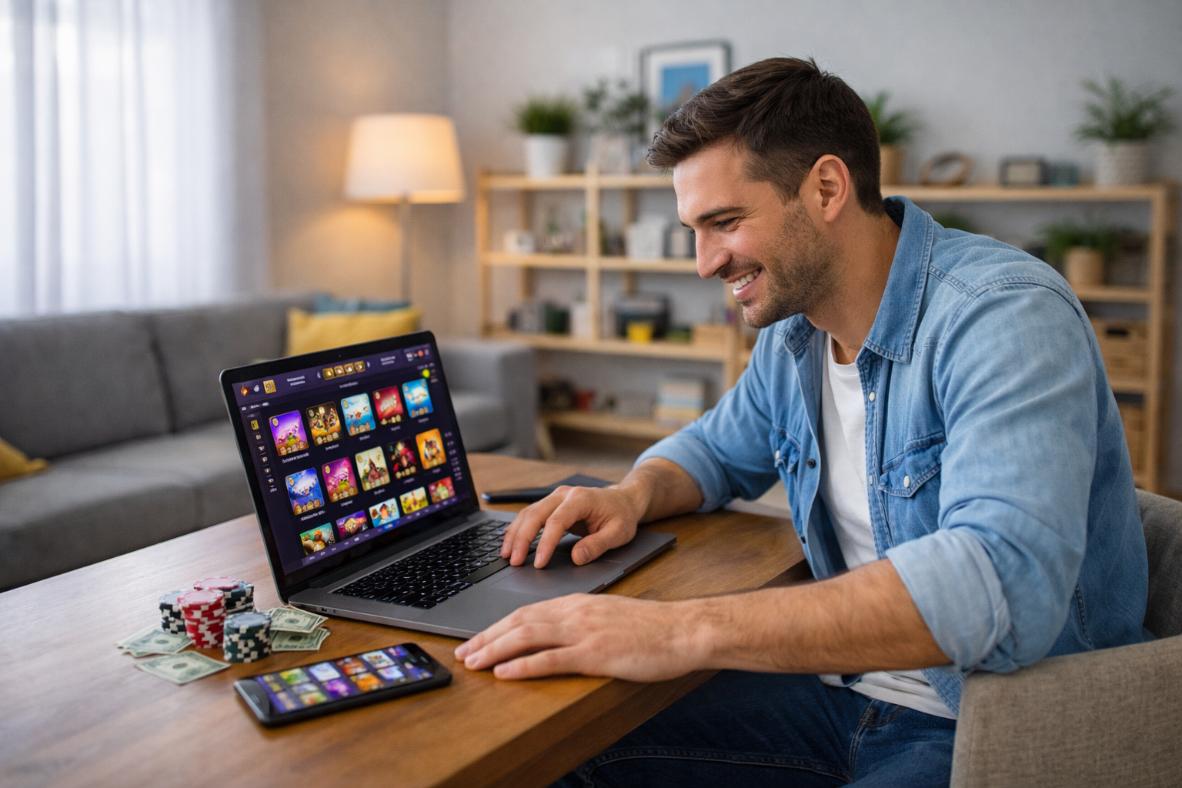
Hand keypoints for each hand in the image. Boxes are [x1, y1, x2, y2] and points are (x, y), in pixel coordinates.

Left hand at [454, 594, 701, 681]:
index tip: (477, 638)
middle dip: (486, 637)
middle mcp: (575, 612)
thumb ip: (582, 623)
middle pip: (519, 621)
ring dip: (495, 650)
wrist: (683, 629)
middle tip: (462, 652)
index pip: (527, 612)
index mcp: (578, 603)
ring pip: (527, 636)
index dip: (497, 626)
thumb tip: (556, 637)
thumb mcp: (609, 618)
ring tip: (473, 662)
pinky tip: (505, 673)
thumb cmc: (652, 628)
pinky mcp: (595, 653)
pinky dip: (523, 665)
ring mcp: (584, 632)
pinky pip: (551, 659)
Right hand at [500, 485, 643, 567]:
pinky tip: (510, 541)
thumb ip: (597, 545)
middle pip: (535, 514)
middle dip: (522, 539)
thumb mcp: (618, 533)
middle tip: (514, 562)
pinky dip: (518, 528)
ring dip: (515, 533)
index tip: (539, 563)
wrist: (623, 500)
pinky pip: (530, 514)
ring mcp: (556, 497)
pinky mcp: (551, 504)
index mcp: (581, 499)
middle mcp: (564, 494)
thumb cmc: (621, 516)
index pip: (557, 522)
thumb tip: (576, 558)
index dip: (545, 543)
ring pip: (528, 513)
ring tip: (507, 555)